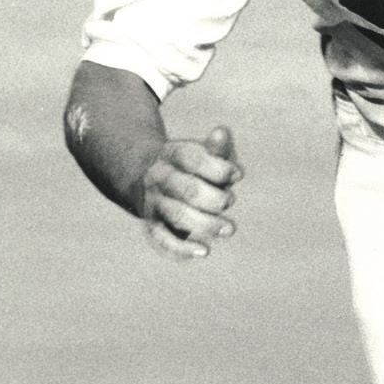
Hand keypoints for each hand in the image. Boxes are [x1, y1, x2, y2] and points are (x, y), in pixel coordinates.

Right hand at [138, 126, 241, 259]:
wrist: (146, 179)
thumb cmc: (189, 169)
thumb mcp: (202, 154)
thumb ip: (216, 148)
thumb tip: (221, 132)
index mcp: (170, 154)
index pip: (192, 158)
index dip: (219, 169)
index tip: (238, 175)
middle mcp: (158, 178)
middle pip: (188, 190)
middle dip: (215, 199)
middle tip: (229, 201)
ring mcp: (154, 203)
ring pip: (179, 216)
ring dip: (207, 224)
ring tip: (229, 228)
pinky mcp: (153, 226)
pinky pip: (163, 241)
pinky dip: (182, 250)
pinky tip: (204, 252)